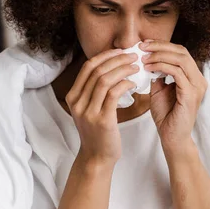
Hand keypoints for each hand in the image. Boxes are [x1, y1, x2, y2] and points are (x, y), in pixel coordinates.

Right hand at [65, 49, 137, 164]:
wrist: (97, 157)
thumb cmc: (99, 131)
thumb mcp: (90, 108)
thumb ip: (94, 90)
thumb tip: (112, 67)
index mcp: (73, 96)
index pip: (88, 67)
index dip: (105, 55)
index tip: (120, 51)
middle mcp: (77, 102)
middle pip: (96, 70)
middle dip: (116, 59)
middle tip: (133, 55)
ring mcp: (88, 111)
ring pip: (104, 79)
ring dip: (122, 69)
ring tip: (136, 67)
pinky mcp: (101, 120)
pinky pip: (113, 94)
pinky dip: (124, 84)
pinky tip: (133, 83)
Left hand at [140, 40, 207, 148]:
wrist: (171, 137)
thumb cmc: (166, 115)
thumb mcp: (159, 90)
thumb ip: (157, 74)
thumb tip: (147, 59)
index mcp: (193, 77)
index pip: (180, 52)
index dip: (162, 45)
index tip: (144, 44)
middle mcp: (198, 79)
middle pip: (181, 51)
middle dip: (160, 46)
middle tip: (142, 47)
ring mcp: (197, 86)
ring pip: (180, 59)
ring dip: (159, 55)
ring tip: (143, 58)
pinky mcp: (191, 94)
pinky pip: (177, 72)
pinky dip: (161, 66)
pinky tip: (148, 68)